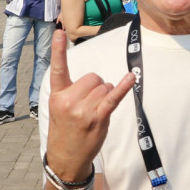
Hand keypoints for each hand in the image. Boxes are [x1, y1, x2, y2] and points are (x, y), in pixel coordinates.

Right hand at [45, 30, 133, 179]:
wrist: (65, 158)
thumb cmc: (64, 131)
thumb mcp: (58, 109)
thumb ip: (71, 92)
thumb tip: (98, 81)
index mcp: (57, 95)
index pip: (58, 68)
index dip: (58, 50)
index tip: (59, 32)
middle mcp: (69, 100)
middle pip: (93, 77)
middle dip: (97, 87)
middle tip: (89, 105)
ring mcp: (83, 110)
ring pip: (105, 87)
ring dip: (106, 95)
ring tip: (95, 112)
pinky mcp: (98, 118)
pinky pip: (113, 98)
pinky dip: (124, 87)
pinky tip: (132, 77)